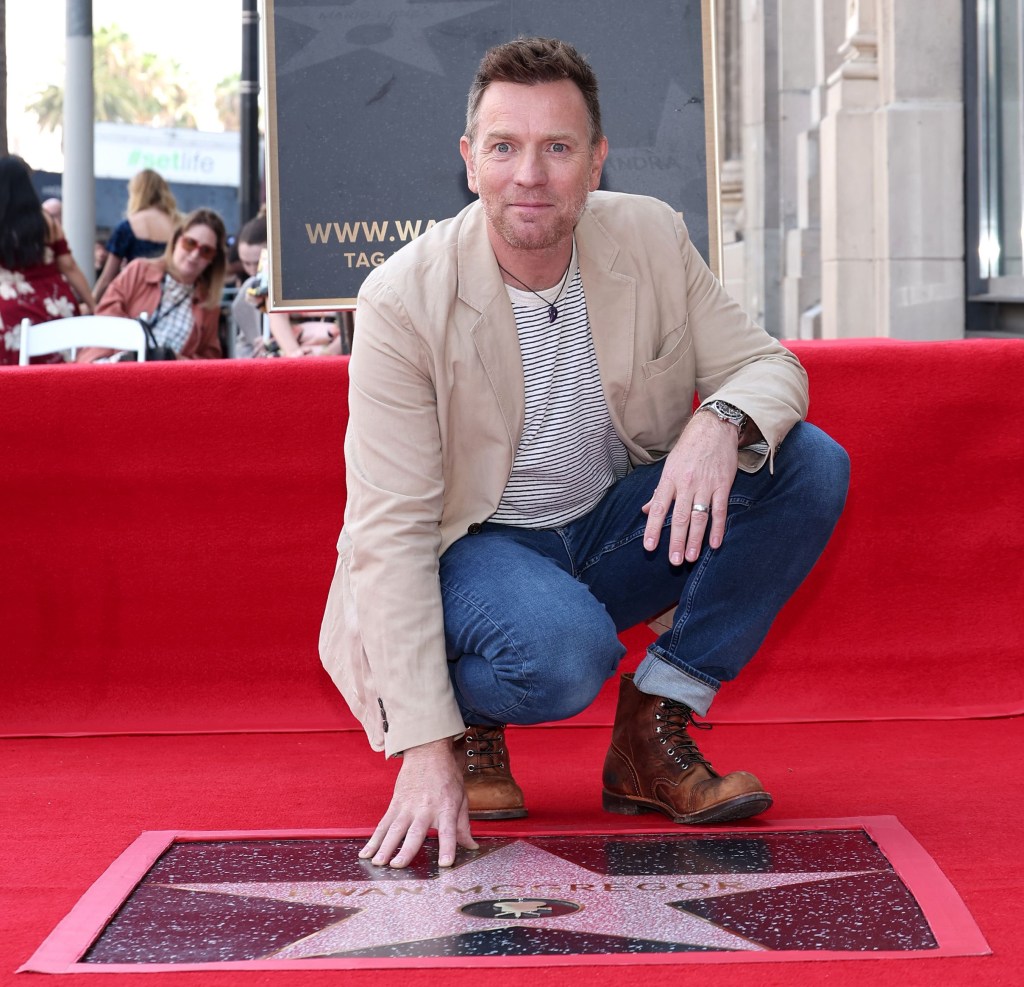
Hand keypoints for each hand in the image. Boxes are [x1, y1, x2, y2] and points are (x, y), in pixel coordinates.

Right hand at [359, 738, 477, 868]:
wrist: (428, 751)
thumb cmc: (447, 775)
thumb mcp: (461, 798)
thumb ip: (463, 826)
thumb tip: (472, 847)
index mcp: (446, 808)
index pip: (449, 831)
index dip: (447, 847)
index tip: (446, 863)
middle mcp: (426, 808)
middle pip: (415, 832)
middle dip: (406, 850)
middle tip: (397, 866)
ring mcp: (408, 806)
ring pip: (394, 829)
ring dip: (385, 847)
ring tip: (378, 863)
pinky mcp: (395, 803)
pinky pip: (383, 824)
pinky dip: (374, 839)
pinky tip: (366, 852)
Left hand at [641, 411, 739, 564]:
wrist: (713, 428)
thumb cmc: (688, 449)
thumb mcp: (669, 467)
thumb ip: (659, 491)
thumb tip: (645, 510)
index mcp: (670, 479)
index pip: (659, 508)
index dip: (653, 528)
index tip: (649, 547)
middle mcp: (686, 484)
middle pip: (679, 517)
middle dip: (675, 541)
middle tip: (673, 561)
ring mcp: (705, 485)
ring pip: (699, 517)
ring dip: (694, 540)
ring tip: (690, 557)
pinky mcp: (722, 485)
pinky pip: (720, 510)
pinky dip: (717, 528)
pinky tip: (714, 544)